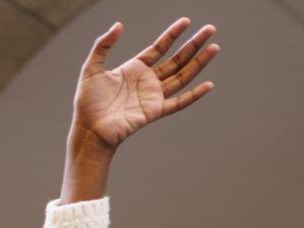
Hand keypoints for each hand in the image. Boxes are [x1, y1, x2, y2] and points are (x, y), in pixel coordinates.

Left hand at [72, 18, 218, 153]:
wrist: (89, 129)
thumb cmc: (88, 102)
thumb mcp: (91, 68)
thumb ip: (103, 45)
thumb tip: (119, 24)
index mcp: (135, 69)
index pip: (159, 47)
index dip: (173, 34)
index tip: (186, 21)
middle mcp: (148, 81)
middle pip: (177, 59)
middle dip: (194, 44)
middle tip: (210, 29)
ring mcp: (153, 96)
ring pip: (182, 76)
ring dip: (199, 63)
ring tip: (215, 47)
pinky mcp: (155, 111)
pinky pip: (179, 102)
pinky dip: (194, 95)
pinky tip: (208, 85)